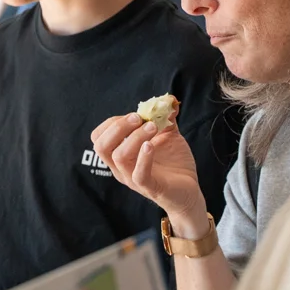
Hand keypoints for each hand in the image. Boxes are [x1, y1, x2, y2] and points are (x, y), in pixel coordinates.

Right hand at [90, 113, 205, 227]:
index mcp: (119, 156)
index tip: (135, 115)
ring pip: (118, 157)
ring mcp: (133, 179)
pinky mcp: (149, 187)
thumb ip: (165, 118)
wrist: (189, 190)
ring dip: (134, 137)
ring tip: (152, 127)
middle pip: (101, 146)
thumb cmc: (173, 163)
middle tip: (138, 118)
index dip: (113, 122)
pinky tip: (151, 145)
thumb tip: (168, 99)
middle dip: (117, 127)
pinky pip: (139, 174)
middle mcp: (120, 168)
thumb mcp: (168, 135)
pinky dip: (143, 157)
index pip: (99, 137)